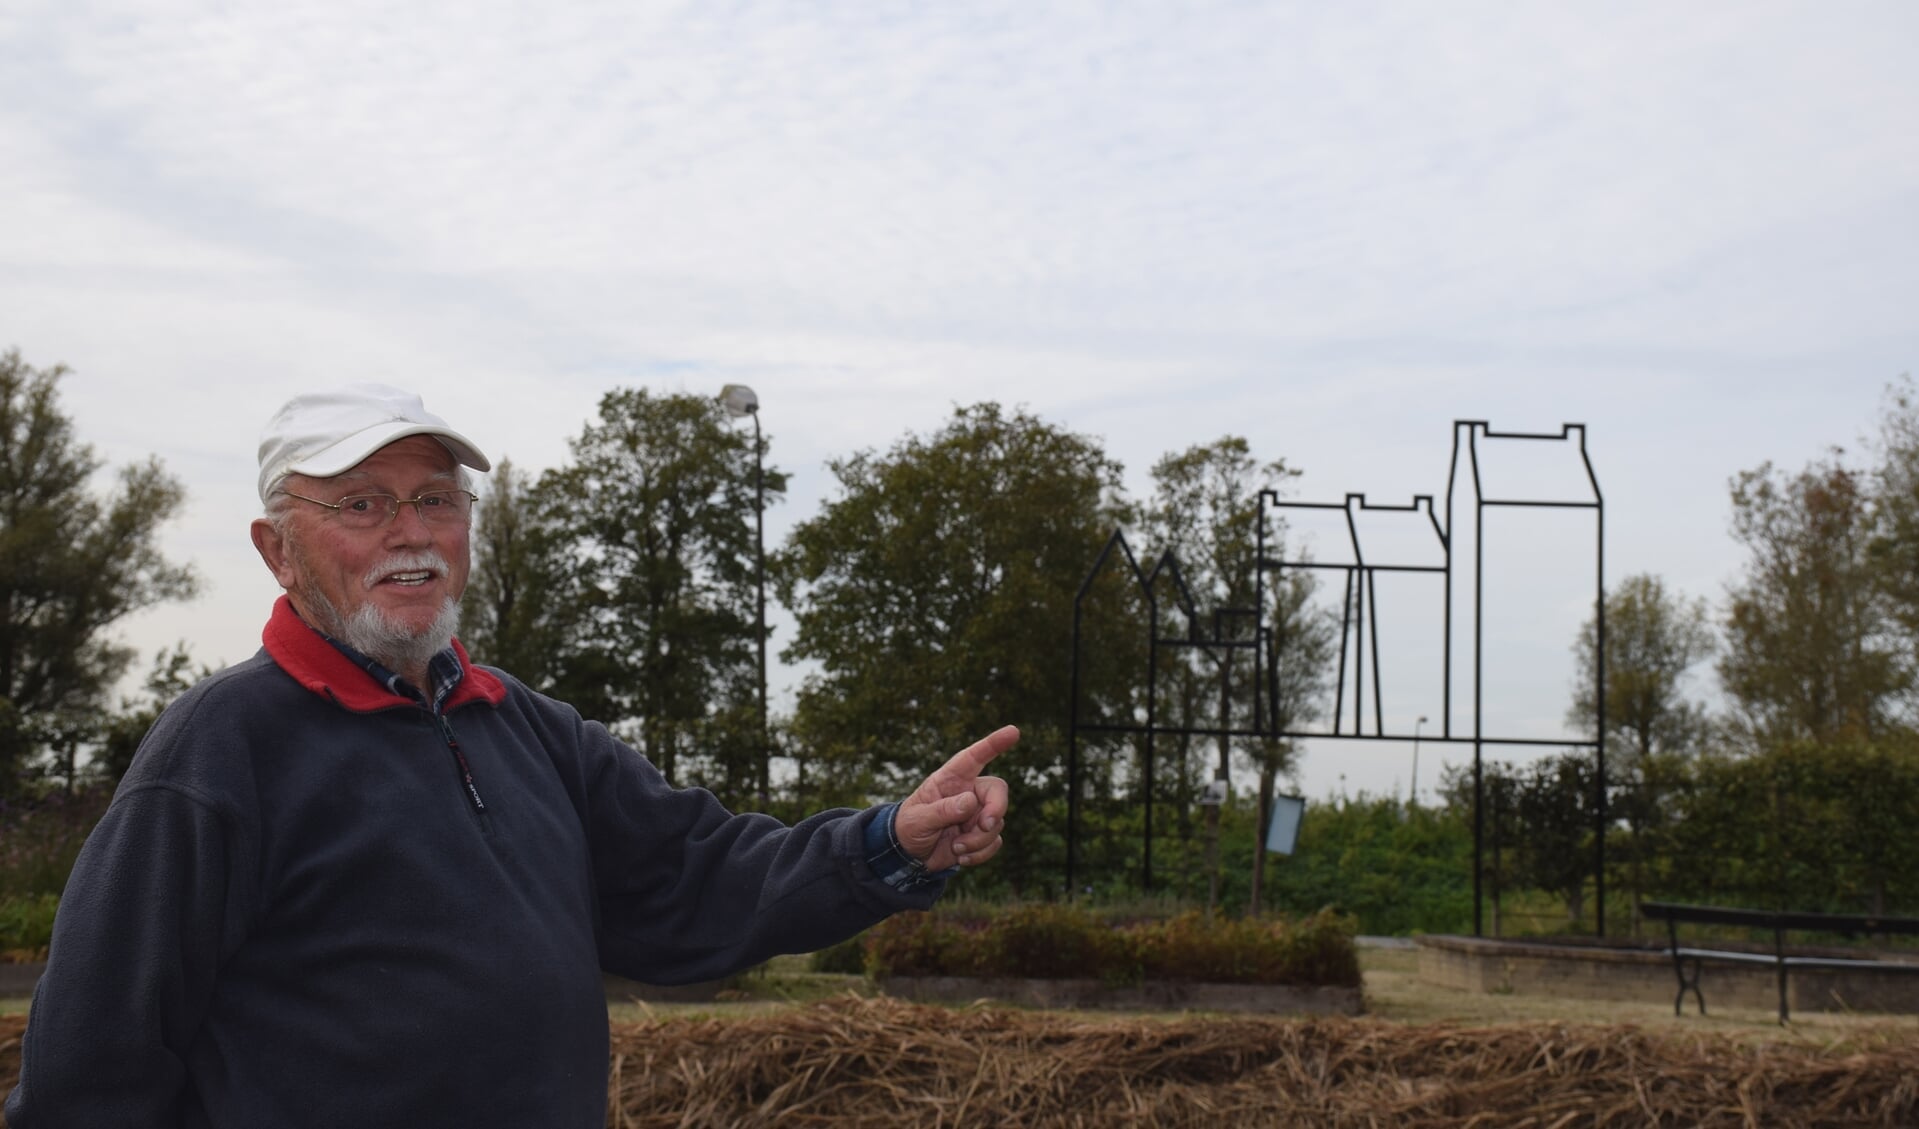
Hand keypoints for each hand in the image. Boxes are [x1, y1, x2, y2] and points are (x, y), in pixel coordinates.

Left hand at [893, 725, 1016, 871]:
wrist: (909, 855)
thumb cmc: (909, 827)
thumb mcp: (918, 819)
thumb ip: (942, 810)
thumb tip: (970, 802)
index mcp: (951, 779)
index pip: (975, 757)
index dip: (994, 743)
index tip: (1013, 732)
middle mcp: (969, 793)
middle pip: (998, 792)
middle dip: (995, 810)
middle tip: (983, 825)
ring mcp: (977, 814)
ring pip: (996, 823)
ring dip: (978, 840)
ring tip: (955, 847)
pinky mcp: (982, 835)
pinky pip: (995, 843)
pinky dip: (980, 854)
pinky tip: (960, 856)